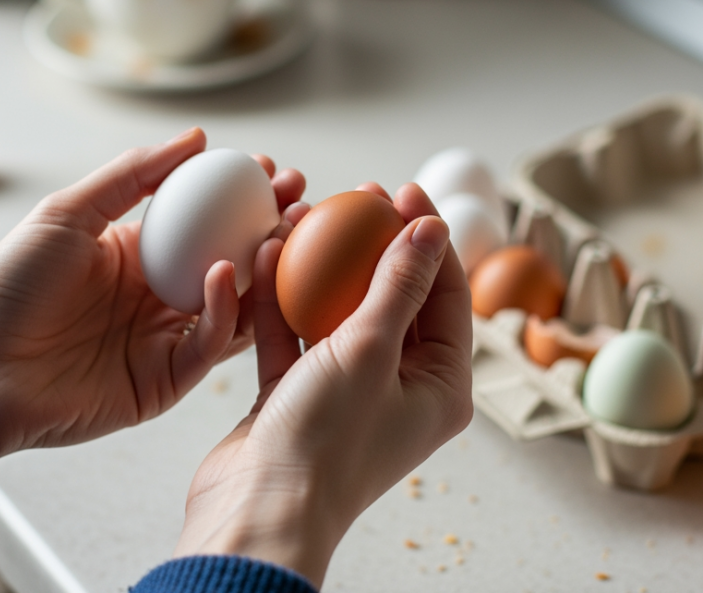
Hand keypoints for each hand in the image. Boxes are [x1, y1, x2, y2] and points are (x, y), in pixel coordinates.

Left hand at [0, 128, 306, 464]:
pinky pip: (209, 346)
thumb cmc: (7, 288)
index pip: (205, 221)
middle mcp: (157, 297)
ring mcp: (164, 341)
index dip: (243, 195)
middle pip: (231, 260)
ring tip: (286, 233)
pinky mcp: (164, 383)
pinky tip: (222, 273)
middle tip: (301, 200)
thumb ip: (133, 176)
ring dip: (265, 271)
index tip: (273, 169)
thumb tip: (196, 137)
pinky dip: (223, 311)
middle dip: (272, 230)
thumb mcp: (68, 213)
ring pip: (233, 305)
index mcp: (136, 255)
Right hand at [173, 182, 472, 587]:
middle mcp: (399, 390)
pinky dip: (281, 301)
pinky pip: (295, 337)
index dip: (427, 238)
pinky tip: (269, 256)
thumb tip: (431, 228)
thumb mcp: (370, 350)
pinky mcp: (297, 397)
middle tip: (357, 196)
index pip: (446, 296)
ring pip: (338, 314)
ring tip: (306, 215)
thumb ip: (399, 285)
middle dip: (372, 245)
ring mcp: (346, 393)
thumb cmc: (325, 443)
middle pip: (392, 299)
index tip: (402, 192)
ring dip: (320, 268)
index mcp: (440, 388)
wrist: (255, 510)